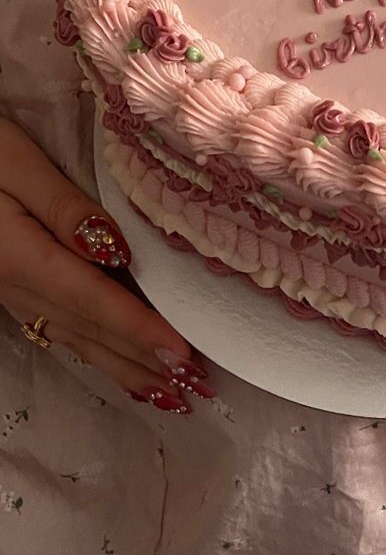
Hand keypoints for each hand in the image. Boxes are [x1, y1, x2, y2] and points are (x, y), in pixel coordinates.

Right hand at [0, 117, 214, 413]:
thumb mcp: (14, 162)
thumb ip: (63, 206)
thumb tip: (116, 249)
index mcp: (21, 257)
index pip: (94, 299)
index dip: (141, 329)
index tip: (183, 355)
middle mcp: (16, 286)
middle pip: (91, 330)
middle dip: (145, 360)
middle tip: (198, 386)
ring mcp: (11, 292)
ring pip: (76, 338)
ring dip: (125, 366)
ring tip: (170, 392)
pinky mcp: (11, 286)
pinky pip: (60, 329)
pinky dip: (96, 351)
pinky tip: (116, 362)